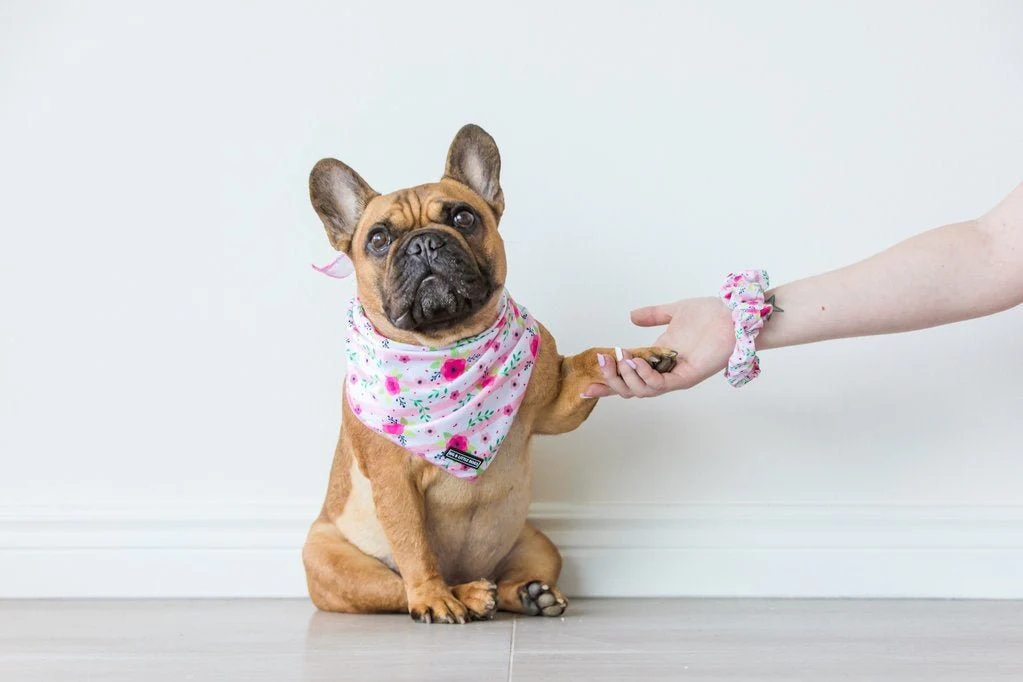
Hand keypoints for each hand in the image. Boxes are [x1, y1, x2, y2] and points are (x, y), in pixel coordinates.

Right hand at [585, 297, 734, 397]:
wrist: (736, 314)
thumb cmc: (711, 314)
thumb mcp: (674, 312)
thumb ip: (653, 315)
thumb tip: (631, 316)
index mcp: (658, 360)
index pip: (628, 376)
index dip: (607, 383)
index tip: (586, 386)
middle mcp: (665, 372)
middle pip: (630, 389)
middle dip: (611, 379)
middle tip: (602, 361)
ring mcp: (676, 377)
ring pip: (643, 390)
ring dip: (626, 376)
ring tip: (618, 359)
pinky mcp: (689, 376)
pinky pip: (662, 384)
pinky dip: (646, 376)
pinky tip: (636, 361)